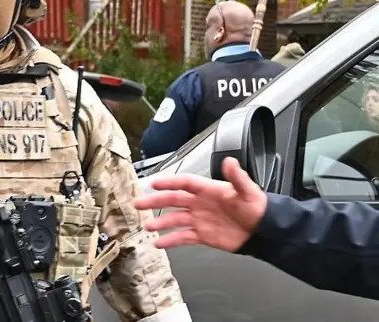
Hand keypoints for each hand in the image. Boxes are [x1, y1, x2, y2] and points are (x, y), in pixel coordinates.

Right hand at [133, 157, 267, 251]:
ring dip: (160, 222)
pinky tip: (160, 243)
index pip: (184, 183)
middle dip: (155, 201)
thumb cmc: (257, 208)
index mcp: (208, 189)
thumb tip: (229, 161)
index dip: (169, 182)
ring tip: (148, 226)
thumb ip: (237, 177)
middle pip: (173, 199)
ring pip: (174, 219)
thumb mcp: (248, 191)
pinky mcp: (202, 235)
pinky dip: (170, 240)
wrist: (264, 230)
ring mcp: (199, 219)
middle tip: (140, 203)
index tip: (154, 183)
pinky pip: (182, 237)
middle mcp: (200, 203)